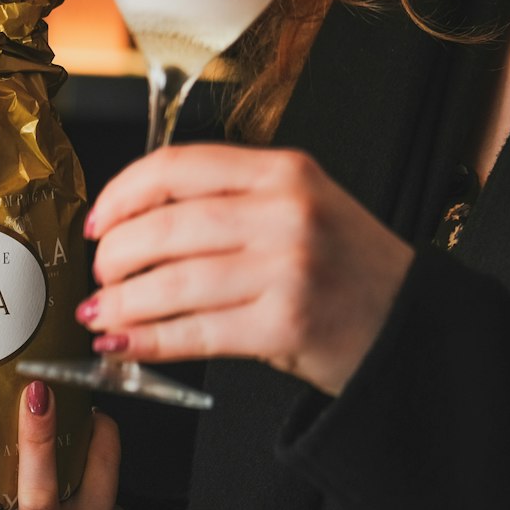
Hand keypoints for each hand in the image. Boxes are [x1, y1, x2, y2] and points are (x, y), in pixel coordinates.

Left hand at [80, 144, 413, 395]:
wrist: (413, 327)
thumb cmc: (344, 270)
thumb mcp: (299, 209)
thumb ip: (227, 203)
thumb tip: (129, 226)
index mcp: (285, 172)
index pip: (178, 166)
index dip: (121, 195)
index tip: (96, 222)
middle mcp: (288, 212)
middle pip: (166, 226)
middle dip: (115, 255)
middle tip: (99, 275)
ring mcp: (290, 269)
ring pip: (173, 281)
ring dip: (122, 302)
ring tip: (99, 314)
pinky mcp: (287, 325)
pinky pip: (195, 332)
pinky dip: (149, 340)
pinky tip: (123, 344)